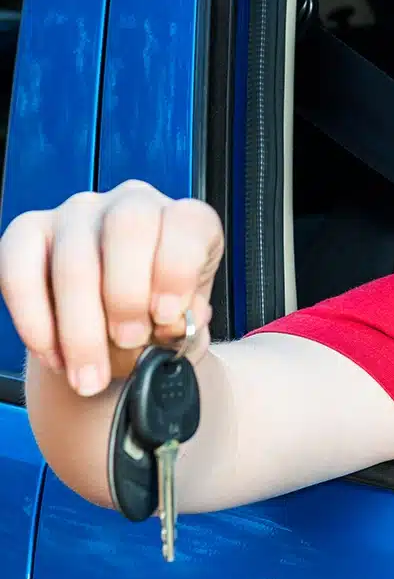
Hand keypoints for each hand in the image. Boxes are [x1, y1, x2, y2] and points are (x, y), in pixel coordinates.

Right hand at [0, 180, 222, 395]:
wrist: (119, 330)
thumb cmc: (159, 319)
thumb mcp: (186, 324)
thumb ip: (187, 326)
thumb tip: (172, 327)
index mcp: (186, 220)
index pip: (186, 223)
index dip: (176, 271)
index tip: (165, 316)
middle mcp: (134, 204)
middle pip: (127, 229)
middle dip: (126, 296)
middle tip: (128, 342)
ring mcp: (80, 213)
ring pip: (74, 259)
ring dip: (80, 327)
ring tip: (89, 374)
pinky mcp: (31, 232)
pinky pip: (20, 270)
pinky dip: (35, 321)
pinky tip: (54, 355)